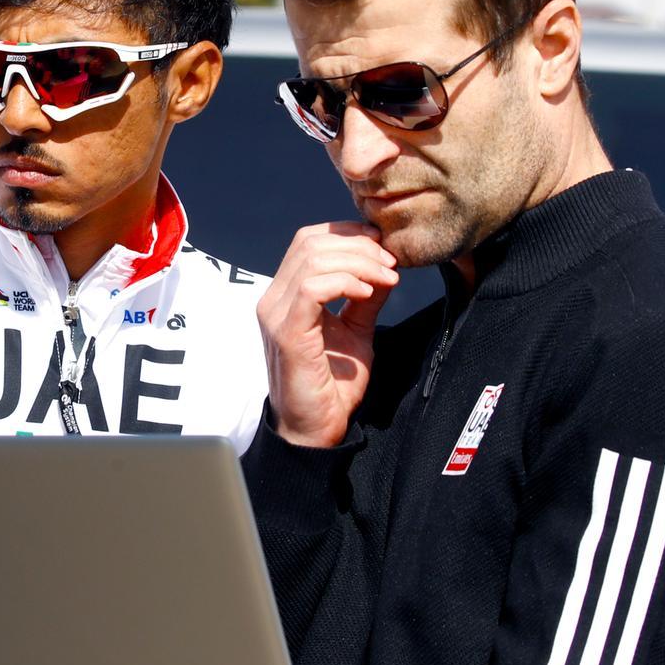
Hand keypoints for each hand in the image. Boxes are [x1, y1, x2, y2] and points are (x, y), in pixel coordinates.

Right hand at [256, 222, 397, 448]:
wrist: (317, 429)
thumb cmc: (331, 387)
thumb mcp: (357, 332)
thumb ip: (365, 299)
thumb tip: (385, 268)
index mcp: (286, 295)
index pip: (309, 241)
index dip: (348, 235)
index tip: (384, 249)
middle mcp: (274, 299)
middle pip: (311, 242)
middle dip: (359, 245)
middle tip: (390, 263)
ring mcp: (276, 314)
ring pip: (312, 259)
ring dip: (359, 262)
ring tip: (386, 278)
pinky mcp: (287, 332)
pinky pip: (312, 287)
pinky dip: (346, 282)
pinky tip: (368, 293)